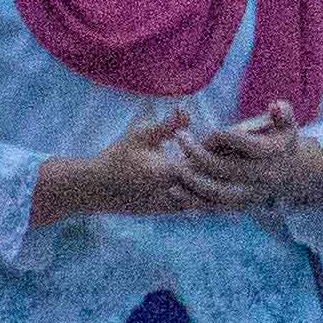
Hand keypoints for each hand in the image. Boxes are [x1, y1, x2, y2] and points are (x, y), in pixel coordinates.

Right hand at [33, 107, 214, 227]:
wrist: (99, 188)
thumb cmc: (118, 157)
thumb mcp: (141, 135)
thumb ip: (168, 125)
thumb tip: (187, 109)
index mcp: (169, 172)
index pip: (207, 164)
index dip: (217, 153)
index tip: (219, 143)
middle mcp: (174, 192)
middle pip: (210, 184)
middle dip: (218, 170)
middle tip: (224, 157)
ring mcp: (171, 206)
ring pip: (204, 199)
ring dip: (212, 185)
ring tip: (214, 169)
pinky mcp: (168, 212)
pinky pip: (194, 206)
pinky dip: (202, 194)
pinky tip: (202, 181)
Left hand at [170, 106, 322, 213]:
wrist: (290, 175)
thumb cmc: (281, 141)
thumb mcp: (287, 124)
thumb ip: (283, 113)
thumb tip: (276, 106)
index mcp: (271, 154)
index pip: (242, 142)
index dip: (223, 135)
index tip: (212, 131)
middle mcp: (260, 177)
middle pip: (224, 168)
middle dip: (198, 153)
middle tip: (179, 137)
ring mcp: (249, 194)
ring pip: (216, 192)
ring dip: (191, 180)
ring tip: (174, 166)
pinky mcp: (237, 207)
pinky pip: (212, 208)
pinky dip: (192, 200)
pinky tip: (174, 189)